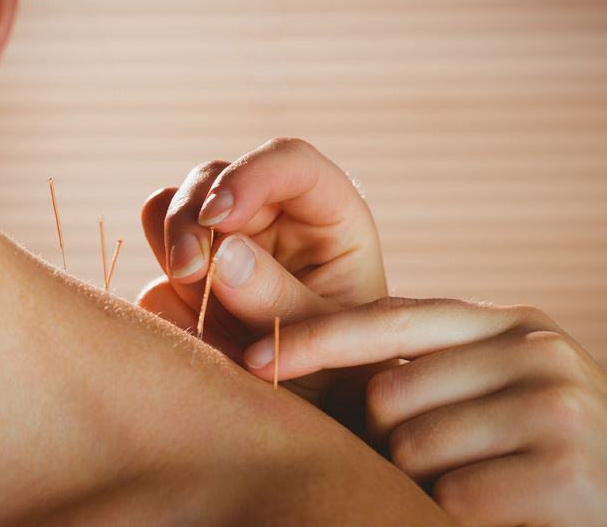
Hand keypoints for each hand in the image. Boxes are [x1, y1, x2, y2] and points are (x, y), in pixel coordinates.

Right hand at [138, 138, 389, 416]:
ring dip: (171, 246)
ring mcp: (224, 246)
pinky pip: (155, 270)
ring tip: (194, 299)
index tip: (221, 217)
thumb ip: (280, 298)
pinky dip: (165, 297)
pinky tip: (195, 336)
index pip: (289, 162)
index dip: (250, 175)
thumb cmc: (348, 371)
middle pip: (213, 178)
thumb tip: (221, 252)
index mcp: (325, 216)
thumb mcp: (332, 342)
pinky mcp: (192, 279)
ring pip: (171, 209)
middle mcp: (270, 219)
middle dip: (192, 218)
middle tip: (189, 271)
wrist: (320, 413)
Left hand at [245, 297, 606, 525]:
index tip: (255, 359)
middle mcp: (537, 350)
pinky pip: (452, 499)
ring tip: (472, 487)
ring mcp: (557, 408)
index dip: (317, 338)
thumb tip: (284, 347)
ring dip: (419, 486)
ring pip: (410, 449)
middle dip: (385, 441)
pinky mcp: (570, 474)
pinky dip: (452, 518)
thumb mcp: (477, 395)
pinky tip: (497, 515)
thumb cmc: (529, 455)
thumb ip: (412, 369)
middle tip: (437, 464)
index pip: (391, 319)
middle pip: (387, 393)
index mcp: (510, 324)